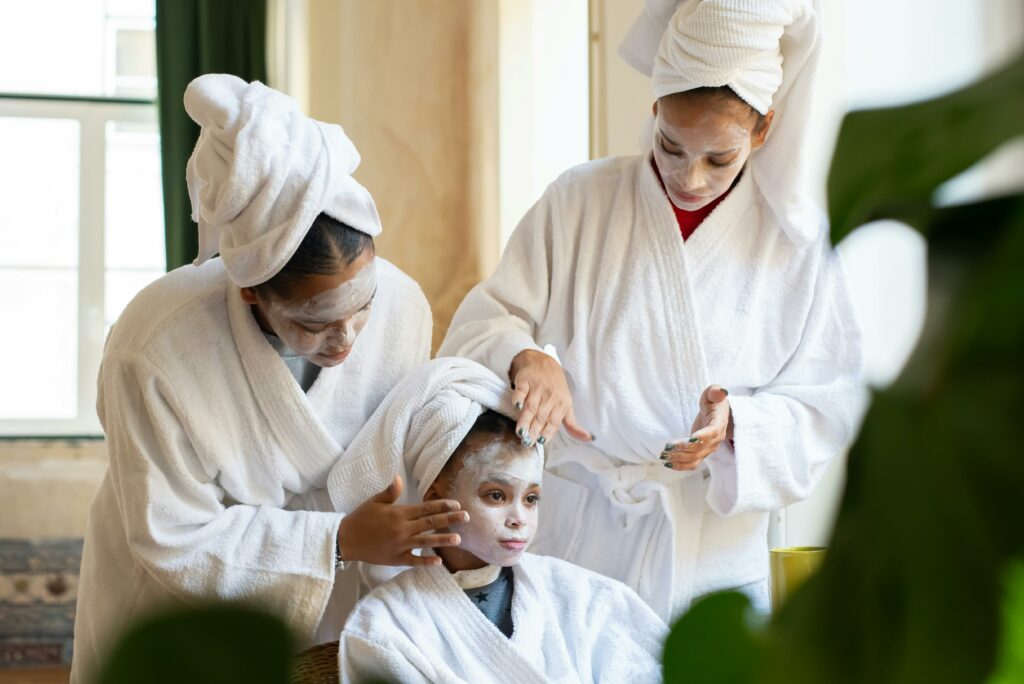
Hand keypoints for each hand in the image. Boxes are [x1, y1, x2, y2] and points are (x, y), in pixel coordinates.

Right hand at [337, 476, 467, 566]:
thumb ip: (390, 492)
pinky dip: (425, 561)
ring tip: (459, 540)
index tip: (457, 504)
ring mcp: (400, 545)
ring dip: (443, 540)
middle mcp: (402, 528)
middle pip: (430, 523)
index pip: (425, 508)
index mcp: (399, 513)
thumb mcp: (374, 502)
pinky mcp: (396, 559)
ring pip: (425, 541)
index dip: (442, 505)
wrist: (346, 540)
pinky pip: (413, 560)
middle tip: (466, 518)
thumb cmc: (360, 518)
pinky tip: (439, 561)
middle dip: (450, 519)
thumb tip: (399, 477)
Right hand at [509, 349, 592, 445]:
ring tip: (521, 432)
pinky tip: (517, 407)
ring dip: (525, 419)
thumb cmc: (556, 388)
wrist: (543, 362)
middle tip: (527, 441)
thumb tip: (589, 439)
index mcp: (562, 403)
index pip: (554, 421)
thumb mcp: (567, 405)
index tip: (539, 442)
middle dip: (534, 429)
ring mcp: (538, 387)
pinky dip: (518, 398)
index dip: (547, 432)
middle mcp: (551, 395)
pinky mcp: (525, 380)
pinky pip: (521, 390)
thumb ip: (573, 424)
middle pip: (541, 416)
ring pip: (531, 406)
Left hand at [662, 385, 730, 470]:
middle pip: (700, 449)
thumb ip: (715, 392)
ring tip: (663, 455)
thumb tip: (721, 391)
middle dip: (683, 449)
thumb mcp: (714, 394)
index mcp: (718, 425)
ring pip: (695, 459)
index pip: (712, 433)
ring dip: (679, 460)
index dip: (702, 437)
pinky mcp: (701, 453)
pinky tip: (668, 463)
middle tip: (667, 447)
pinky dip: (680, 466)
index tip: (691, 438)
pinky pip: (692, 463)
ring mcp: (708, 449)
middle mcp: (715, 440)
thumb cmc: (714, 402)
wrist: (719, 415)